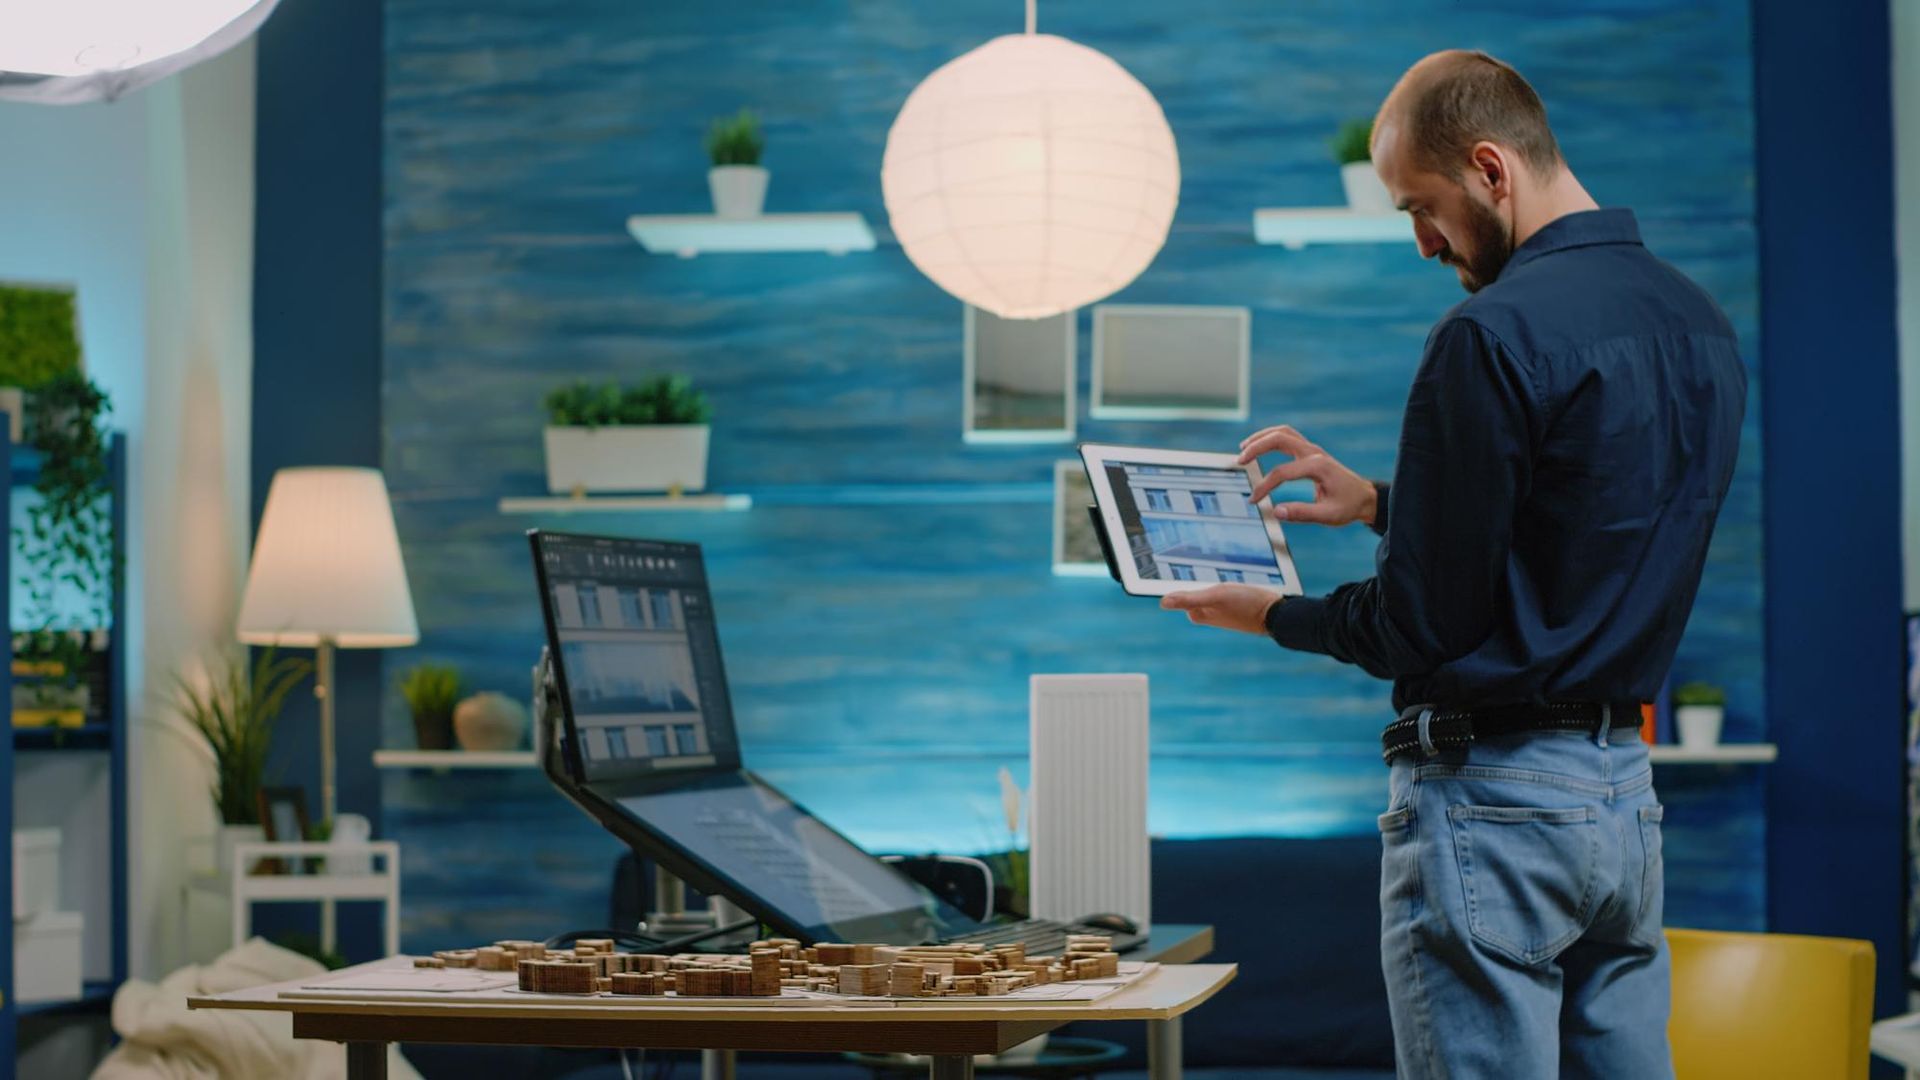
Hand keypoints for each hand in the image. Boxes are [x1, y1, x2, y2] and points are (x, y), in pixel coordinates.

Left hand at [1160, 584, 1281, 635]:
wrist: (1277, 614)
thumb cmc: (1245, 605)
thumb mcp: (1215, 596)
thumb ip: (1189, 599)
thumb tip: (1163, 602)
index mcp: (1203, 614)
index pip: (1184, 601)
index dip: (1181, 591)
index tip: (1171, 581)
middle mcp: (1214, 616)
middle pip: (1198, 600)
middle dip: (1195, 590)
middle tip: (1190, 575)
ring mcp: (1228, 614)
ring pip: (1213, 599)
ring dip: (1212, 589)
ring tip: (1211, 581)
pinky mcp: (1241, 610)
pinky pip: (1227, 599)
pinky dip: (1226, 592)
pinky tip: (1233, 588)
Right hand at [1238, 424, 1376, 526]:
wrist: (1364, 497)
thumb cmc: (1348, 506)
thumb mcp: (1328, 515)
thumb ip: (1302, 514)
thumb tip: (1276, 511)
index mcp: (1318, 467)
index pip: (1282, 472)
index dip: (1265, 486)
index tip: (1254, 501)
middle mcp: (1314, 453)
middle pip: (1280, 438)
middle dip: (1257, 447)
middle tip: (1240, 460)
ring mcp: (1312, 450)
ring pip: (1283, 432)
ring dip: (1262, 437)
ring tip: (1244, 448)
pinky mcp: (1310, 452)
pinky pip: (1288, 437)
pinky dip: (1271, 438)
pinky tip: (1259, 447)